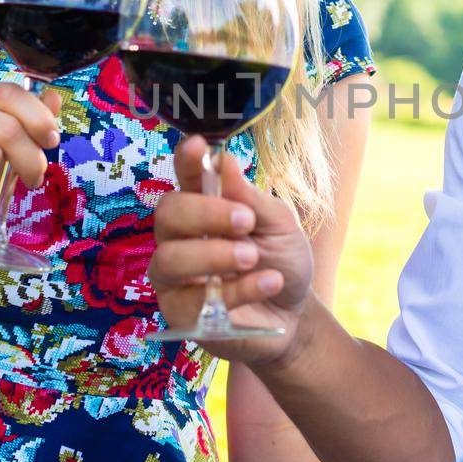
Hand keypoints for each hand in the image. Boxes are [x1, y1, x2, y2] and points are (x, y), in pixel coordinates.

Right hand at [149, 136, 313, 367]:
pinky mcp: (181, 315)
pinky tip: (268, 282)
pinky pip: (192, 301)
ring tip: (253, 257)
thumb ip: (252, 199)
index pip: (185, 178)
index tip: (197, 146)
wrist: (295, 315)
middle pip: (166, 214)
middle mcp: (181, 239)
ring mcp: (176, 278)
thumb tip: (224, 160)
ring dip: (214, 254)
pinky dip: (238, 290)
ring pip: (168, 260)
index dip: (185, 160)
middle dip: (205, 213)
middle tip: (245, 221)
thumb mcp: (280, 226)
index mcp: (205, 208)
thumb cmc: (282, 262)